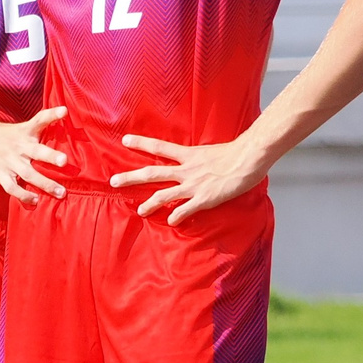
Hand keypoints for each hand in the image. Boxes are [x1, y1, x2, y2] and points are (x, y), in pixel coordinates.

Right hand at [0, 105, 68, 200]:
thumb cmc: (1, 135)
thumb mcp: (20, 129)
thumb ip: (39, 128)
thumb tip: (63, 118)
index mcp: (25, 133)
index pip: (40, 119)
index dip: (52, 115)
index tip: (63, 111)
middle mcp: (19, 146)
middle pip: (37, 151)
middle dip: (51, 156)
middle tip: (64, 160)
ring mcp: (9, 161)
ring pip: (28, 174)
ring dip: (45, 184)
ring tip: (61, 193)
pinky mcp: (0, 174)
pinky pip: (12, 187)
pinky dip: (23, 195)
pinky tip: (35, 200)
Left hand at [112, 133, 268, 223]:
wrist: (249, 157)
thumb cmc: (237, 152)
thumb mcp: (213, 151)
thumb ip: (202, 158)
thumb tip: (201, 162)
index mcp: (189, 155)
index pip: (159, 147)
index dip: (141, 143)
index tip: (124, 140)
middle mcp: (186, 169)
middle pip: (152, 173)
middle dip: (131, 177)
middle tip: (113, 181)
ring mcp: (194, 185)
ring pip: (164, 195)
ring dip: (149, 204)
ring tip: (140, 211)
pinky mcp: (204, 198)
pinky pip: (185, 210)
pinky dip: (177, 217)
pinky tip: (171, 222)